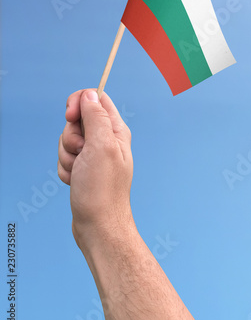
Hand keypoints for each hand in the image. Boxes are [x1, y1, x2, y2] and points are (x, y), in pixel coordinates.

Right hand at [58, 89, 134, 251]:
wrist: (98, 226)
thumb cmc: (103, 189)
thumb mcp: (101, 146)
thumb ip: (95, 117)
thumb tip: (89, 94)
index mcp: (116, 130)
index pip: (96, 99)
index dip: (79, 102)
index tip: (71, 117)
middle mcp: (107, 140)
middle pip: (78, 120)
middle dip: (70, 137)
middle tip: (81, 153)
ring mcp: (94, 155)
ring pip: (68, 141)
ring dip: (67, 157)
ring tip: (79, 172)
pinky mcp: (84, 169)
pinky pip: (65, 159)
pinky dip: (66, 170)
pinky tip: (75, 182)